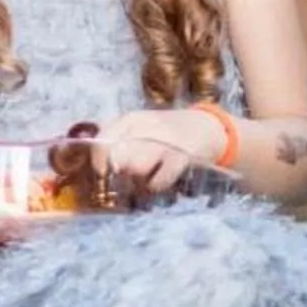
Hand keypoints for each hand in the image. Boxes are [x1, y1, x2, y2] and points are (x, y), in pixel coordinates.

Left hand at [94, 107, 225, 191]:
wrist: (206, 127)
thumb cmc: (167, 132)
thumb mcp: (143, 127)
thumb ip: (120, 141)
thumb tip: (100, 168)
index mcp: (133, 119)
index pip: (104, 139)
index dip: (99, 160)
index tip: (102, 173)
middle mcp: (147, 127)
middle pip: (119, 157)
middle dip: (119, 174)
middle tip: (127, 179)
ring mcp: (165, 141)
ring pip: (136, 169)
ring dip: (136, 183)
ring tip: (142, 184)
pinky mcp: (181, 157)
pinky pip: (158, 182)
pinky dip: (154, 188)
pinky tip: (158, 184)